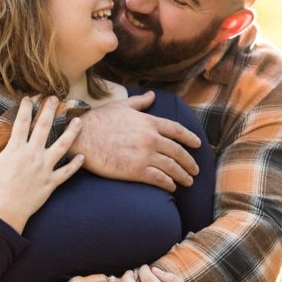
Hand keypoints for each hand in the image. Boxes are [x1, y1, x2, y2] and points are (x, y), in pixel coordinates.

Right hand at [0, 96, 84, 233]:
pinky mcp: (51, 182)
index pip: (22, 123)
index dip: (26, 108)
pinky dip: (75, 165)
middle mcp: (32, 155)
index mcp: (16, 149)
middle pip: (44, 127)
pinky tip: (82, 157)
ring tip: (78, 122)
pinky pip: (66, 172)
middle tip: (55, 98)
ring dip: (71, 133)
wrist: (5, 211)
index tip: (30, 97)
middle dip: (50, 110)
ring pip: (62, 146)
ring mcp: (44, 168)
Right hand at [73, 91, 200, 191]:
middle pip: (178, 152)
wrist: (82, 137)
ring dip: (183, 176)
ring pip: (172, 167)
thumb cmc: (99, 120)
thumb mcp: (122, 106)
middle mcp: (151, 139)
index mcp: (149, 122)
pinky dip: (168, 184)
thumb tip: (152, 94)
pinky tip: (171, 187)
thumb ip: (140, 102)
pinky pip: (159, 179)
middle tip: (195, 169)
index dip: (190, 138)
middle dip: (189, 162)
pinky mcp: (136, 171)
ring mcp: (144, 155)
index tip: (198, 144)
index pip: (177, 130)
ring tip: (188, 181)